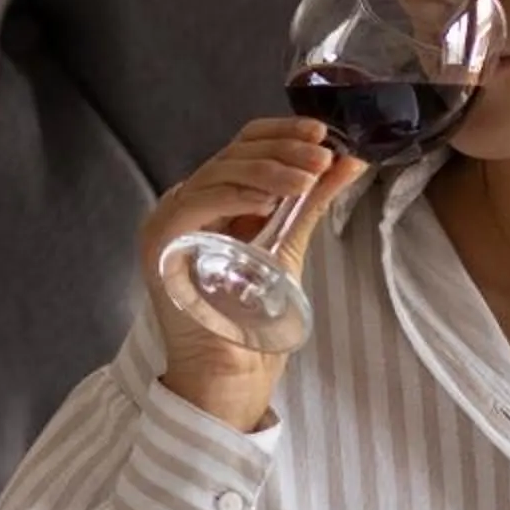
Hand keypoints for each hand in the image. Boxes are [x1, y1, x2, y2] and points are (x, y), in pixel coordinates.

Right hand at [139, 118, 366, 434]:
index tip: (320, 135)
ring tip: (309, 177)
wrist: (231, 374)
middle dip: (283, 151)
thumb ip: (311, 203)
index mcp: (212, 201)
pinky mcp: (161, 243)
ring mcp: (169, 222)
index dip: (280, 135)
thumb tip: (348, 161)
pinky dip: (236, 196)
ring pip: (218, 173)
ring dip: (269, 170)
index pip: (242, 149)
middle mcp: (186, 205)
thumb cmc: (254, 320)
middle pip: (231, 155)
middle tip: (324, 157)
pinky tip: (271, 200)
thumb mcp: (288, 245)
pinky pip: (197, 204)